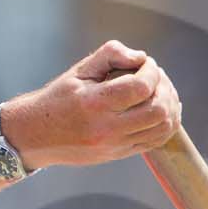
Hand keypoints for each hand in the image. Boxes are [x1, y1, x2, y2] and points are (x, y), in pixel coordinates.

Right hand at [0, 40, 182, 167]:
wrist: (37, 136)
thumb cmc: (59, 98)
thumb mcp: (80, 70)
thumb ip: (111, 54)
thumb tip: (140, 57)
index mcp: (94, 103)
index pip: (140, 87)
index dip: (152, 71)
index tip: (146, 63)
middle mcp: (106, 128)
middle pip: (158, 111)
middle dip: (165, 88)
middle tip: (156, 76)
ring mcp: (115, 145)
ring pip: (162, 129)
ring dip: (170, 106)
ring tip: (161, 91)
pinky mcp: (119, 154)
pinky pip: (155, 141)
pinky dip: (166, 124)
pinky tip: (161, 109)